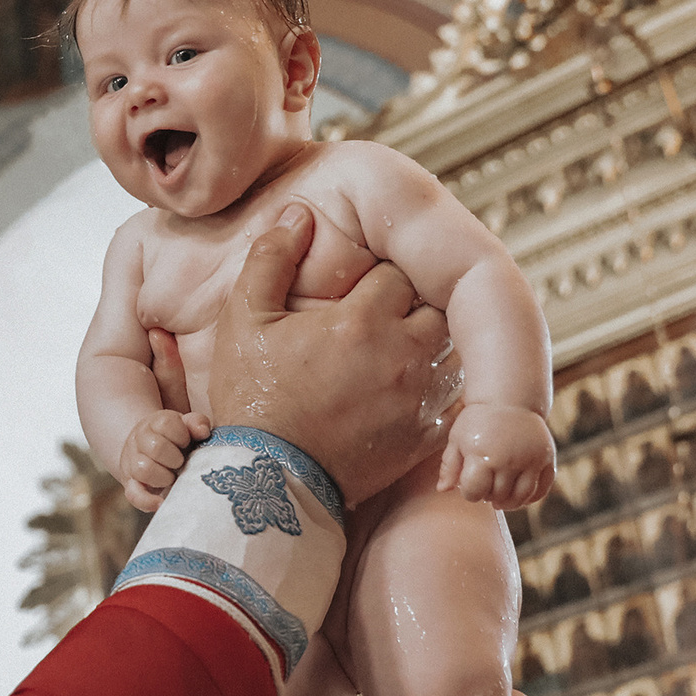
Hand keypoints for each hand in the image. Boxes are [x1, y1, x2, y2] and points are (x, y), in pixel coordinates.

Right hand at [116, 409, 211, 512]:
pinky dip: (147, 500)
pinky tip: (160, 503)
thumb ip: (196, 423)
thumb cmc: (172, 439)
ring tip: (172, 477)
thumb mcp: (184, 426)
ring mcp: (132, 463)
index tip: (186, 442)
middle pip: (156, 447)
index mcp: (154, 424)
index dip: (181, 435)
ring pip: (143, 469)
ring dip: (164, 476)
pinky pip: (133, 494)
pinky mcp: (131, 484)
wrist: (146, 451)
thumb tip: (202, 431)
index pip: (166, 424)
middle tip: (180, 462)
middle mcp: (139, 441)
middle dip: (175, 458)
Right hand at [210, 204, 461, 504]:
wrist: (270, 481)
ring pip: (449, 349)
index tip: (357, 294)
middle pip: (432, 307)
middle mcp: (403, 354)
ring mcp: (420, 398)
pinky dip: (433, 387)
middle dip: (409, 308)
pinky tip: (401, 391)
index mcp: (362, 319)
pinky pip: (450, 395)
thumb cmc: (253, 400)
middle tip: (378, 321)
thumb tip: (298, 214)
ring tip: (392, 353)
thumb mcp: (244, 321)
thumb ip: (271, 259)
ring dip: (425, 344)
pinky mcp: (426, 435)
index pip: (396, 273)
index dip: (375, 280)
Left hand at [440, 403, 555, 508]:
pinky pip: (542, 488)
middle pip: (498, 496)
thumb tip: (442, 489)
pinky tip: (520, 494)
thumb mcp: (457, 438)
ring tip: (501, 498)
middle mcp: (508, 459)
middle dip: (488, 496)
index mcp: (481, 454)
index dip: (470, 493)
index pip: (474, 491)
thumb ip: (450, 465)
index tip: (470, 486)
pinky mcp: (546, 458)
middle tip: (486, 488)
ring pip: (521, 497)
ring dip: (510, 502)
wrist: (510, 399)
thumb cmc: (478, 420)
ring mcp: (530, 459)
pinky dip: (532, 497)